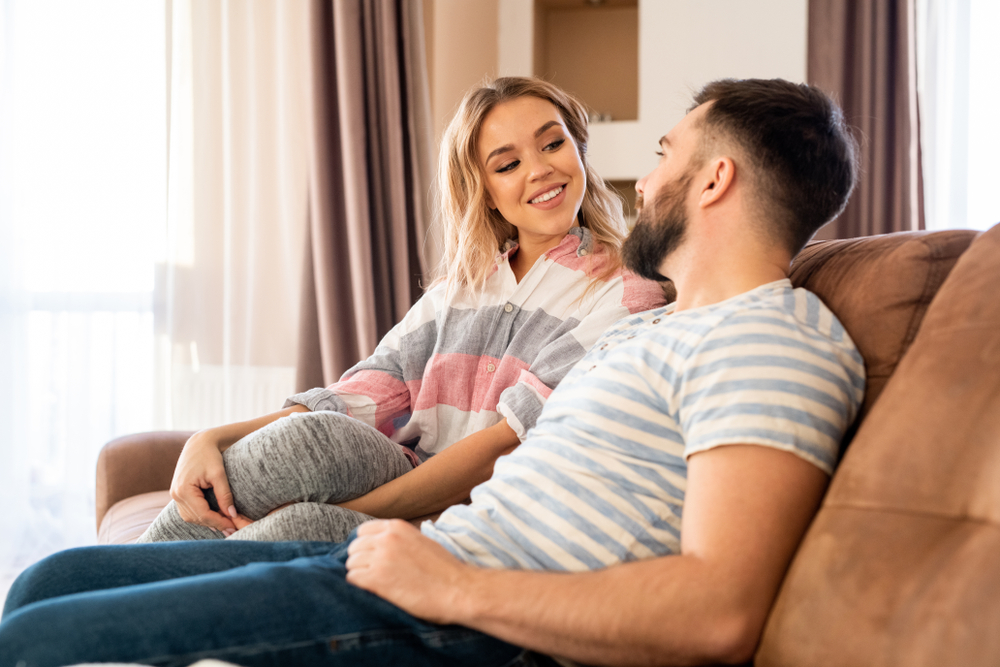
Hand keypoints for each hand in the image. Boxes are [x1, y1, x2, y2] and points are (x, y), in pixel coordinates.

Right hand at [170, 430, 237, 533]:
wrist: (198, 443)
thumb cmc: (209, 455)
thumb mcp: (219, 474)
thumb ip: (224, 495)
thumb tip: (232, 515)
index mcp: (183, 490)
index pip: (202, 514)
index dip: (219, 522)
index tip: (234, 526)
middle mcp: (176, 495)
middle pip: (196, 518)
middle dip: (215, 524)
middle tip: (233, 529)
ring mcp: (175, 495)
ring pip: (191, 517)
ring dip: (208, 522)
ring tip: (226, 525)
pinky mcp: (178, 494)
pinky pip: (189, 511)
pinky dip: (201, 516)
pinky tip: (214, 518)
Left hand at [345, 519, 471, 624]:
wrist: (458, 589)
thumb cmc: (444, 569)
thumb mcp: (421, 541)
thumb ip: (400, 538)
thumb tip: (382, 544)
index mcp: (397, 527)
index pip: (363, 531)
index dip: (365, 546)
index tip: (372, 558)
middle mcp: (386, 538)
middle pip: (354, 547)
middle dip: (360, 560)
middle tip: (372, 574)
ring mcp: (381, 557)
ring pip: (351, 563)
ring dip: (359, 573)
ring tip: (374, 584)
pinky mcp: (378, 579)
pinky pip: (352, 578)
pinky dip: (359, 586)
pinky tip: (373, 590)